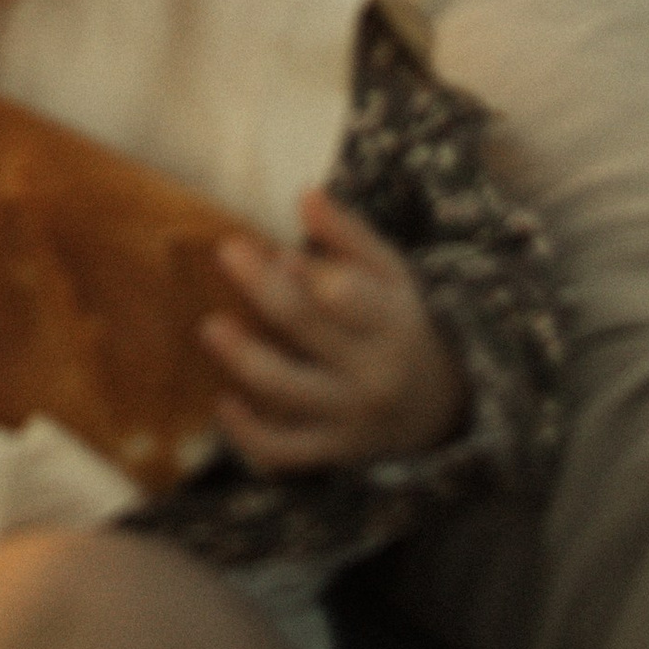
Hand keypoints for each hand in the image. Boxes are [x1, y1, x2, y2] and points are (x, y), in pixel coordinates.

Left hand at [202, 190, 468, 469]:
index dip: (310, 270)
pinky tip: (223, 402)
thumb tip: (306, 195)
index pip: (347, 295)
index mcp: (389, 322)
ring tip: (211, 325)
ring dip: (244, 358)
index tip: (275, 246)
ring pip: (287, 392)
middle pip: (307, 328)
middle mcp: (370, 374)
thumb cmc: (397, 321)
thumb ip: (347, 235)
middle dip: (264, 288)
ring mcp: (348, 418)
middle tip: (226, 250)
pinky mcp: (329, 452)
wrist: (438, 408)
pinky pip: (282, 452)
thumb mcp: (389, 272)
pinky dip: (248, 434)